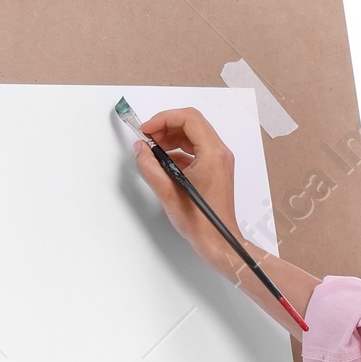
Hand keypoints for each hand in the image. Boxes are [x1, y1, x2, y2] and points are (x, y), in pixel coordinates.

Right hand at [127, 104, 322, 333]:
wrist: (219, 243)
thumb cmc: (200, 222)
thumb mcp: (167, 193)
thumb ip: (149, 166)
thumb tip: (140, 148)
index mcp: (212, 154)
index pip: (188, 118)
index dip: (163, 119)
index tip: (146, 130)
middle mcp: (220, 153)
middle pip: (191, 124)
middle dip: (166, 126)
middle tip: (147, 138)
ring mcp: (220, 161)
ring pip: (193, 136)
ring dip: (172, 138)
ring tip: (153, 150)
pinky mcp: (216, 170)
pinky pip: (196, 150)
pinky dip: (179, 150)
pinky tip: (164, 163)